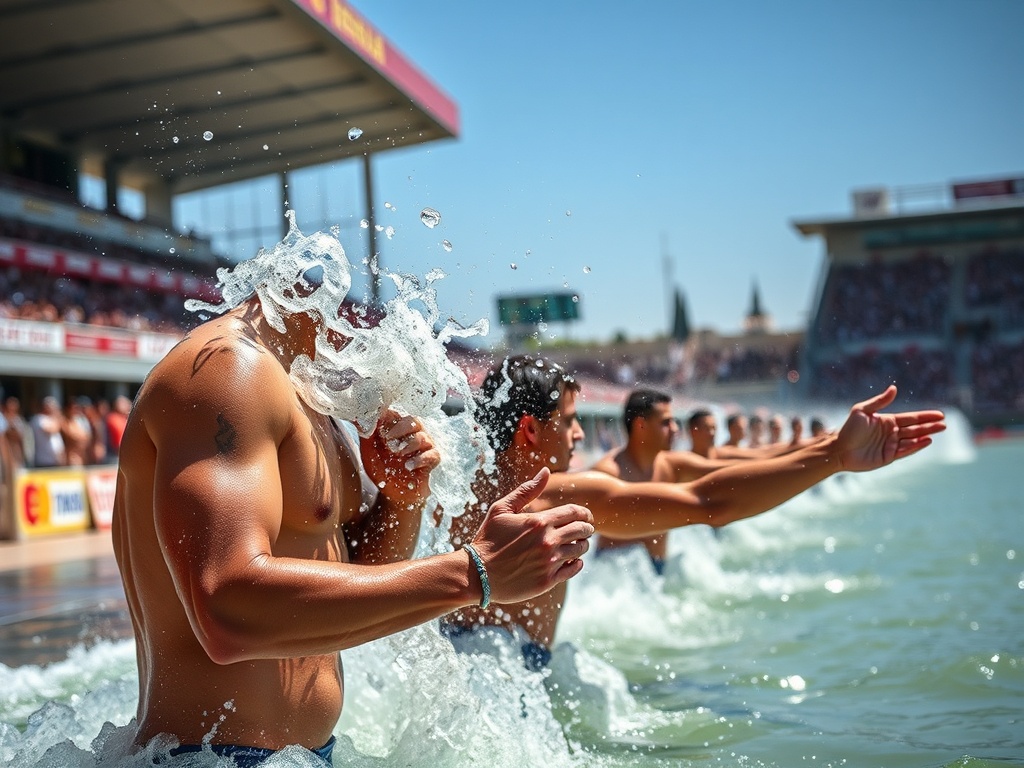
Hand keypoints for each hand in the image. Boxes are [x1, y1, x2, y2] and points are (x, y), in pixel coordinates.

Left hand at [360, 409, 439, 508]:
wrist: (392, 493)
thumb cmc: (382, 469)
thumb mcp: (369, 451)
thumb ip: (365, 432)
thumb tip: (355, 415)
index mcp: (398, 429)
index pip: (397, 415)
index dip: (388, 417)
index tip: (377, 425)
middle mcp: (413, 434)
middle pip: (414, 421)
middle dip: (400, 428)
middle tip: (388, 439)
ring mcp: (425, 447)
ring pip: (424, 437)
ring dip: (410, 444)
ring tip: (398, 454)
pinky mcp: (432, 461)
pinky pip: (433, 454)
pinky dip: (421, 459)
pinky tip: (408, 466)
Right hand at [471, 468, 593, 603]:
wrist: (477, 574)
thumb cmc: (488, 539)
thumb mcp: (502, 509)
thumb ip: (526, 490)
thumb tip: (546, 470)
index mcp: (539, 521)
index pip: (574, 513)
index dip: (584, 513)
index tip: (586, 516)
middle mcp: (548, 541)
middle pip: (582, 530)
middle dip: (586, 528)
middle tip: (585, 530)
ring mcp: (549, 562)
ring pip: (580, 550)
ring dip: (582, 545)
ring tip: (578, 545)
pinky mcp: (547, 580)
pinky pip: (573, 569)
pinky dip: (577, 563)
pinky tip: (573, 561)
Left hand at [836, 386, 945, 471]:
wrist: (839, 449)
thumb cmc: (848, 429)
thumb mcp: (862, 411)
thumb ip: (879, 401)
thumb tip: (894, 388)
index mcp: (887, 421)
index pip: (910, 418)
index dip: (925, 416)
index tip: (939, 414)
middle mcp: (891, 433)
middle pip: (915, 428)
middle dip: (930, 426)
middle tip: (944, 423)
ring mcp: (891, 445)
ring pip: (912, 439)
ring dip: (926, 435)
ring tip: (940, 430)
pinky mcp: (888, 457)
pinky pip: (906, 451)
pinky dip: (916, 446)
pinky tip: (926, 441)